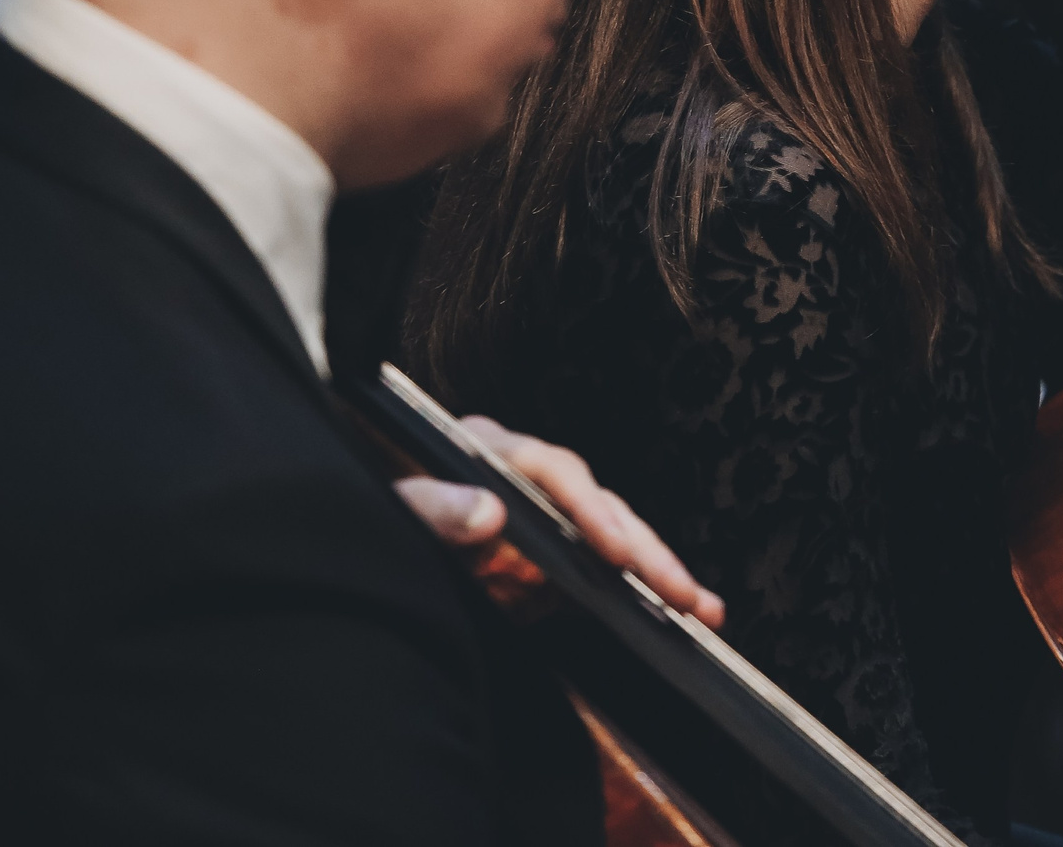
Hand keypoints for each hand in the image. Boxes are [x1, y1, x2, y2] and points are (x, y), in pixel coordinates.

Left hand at [394, 415, 723, 626]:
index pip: (555, 472)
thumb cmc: (373, 514)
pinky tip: (676, 613)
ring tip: (701, 608)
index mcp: (491, 449)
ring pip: (614, 536)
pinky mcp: (551, 554)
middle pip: (601, 505)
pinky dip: (638, 592)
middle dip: (648, 553)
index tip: (616, 554)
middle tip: (683, 594)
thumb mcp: (390, 510)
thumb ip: (431, 508)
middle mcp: (529, 476)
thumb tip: (489, 514)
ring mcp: (545, 514)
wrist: (362, 547)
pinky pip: (602, 570)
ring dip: (658, 573)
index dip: (590, 512)